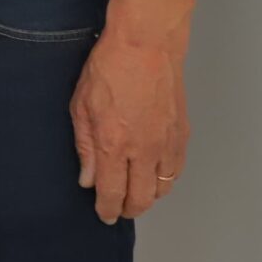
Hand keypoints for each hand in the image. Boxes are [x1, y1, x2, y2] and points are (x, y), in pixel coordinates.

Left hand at [70, 28, 188, 222]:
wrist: (146, 46)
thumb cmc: (108, 69)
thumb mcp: (80, 106)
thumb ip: (84, 147)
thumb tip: (87, 178)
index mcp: (113, 144)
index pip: (112, 192)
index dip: (107, 209)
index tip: (103, 215)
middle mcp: (143, 150)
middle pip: (141, 198)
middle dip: (128, 209)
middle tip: (119, 210)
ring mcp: (166, 143)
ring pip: (162, 187)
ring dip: (149, 196)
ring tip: (135, 195)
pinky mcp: (182, 134)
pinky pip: (176, 169)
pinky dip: (166, 179)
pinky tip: (155, 176)